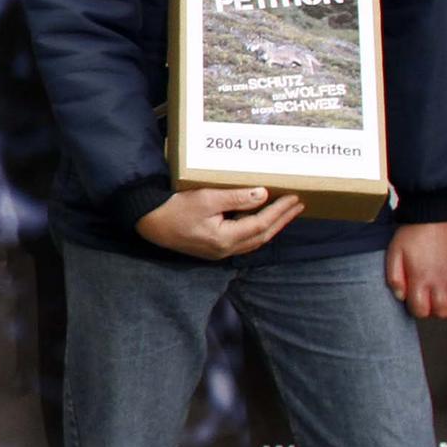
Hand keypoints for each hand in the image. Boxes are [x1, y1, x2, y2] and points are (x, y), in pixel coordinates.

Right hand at [134, 186, 303, 260]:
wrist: (148, 222)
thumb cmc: (174, 207)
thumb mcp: (206, 198)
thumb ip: (236, 198)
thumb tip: (263, 194)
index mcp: (225, 239)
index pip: (261, 225)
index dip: (280, 212)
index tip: (294, 198)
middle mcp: (225, 250)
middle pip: (262, 236)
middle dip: (282, 220)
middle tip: (298, 205)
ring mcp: (219, 252)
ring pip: (254, 241)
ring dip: (272, 226)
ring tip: (285, 212)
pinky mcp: (213, 249)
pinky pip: (244, 241)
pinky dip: (257, 230)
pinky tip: (261, 220)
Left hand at [386, 220, 446, 318]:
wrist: (434, 216)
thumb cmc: (413, 234)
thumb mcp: (394, 254)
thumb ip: (394, 278)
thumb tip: (400, 296)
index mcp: (422, 279)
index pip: (422, 311)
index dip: (415, 309)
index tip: (411, 298)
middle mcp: (441, 282)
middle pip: (443, 312)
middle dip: (432, 310)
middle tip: (425, 298)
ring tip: (437, 293)